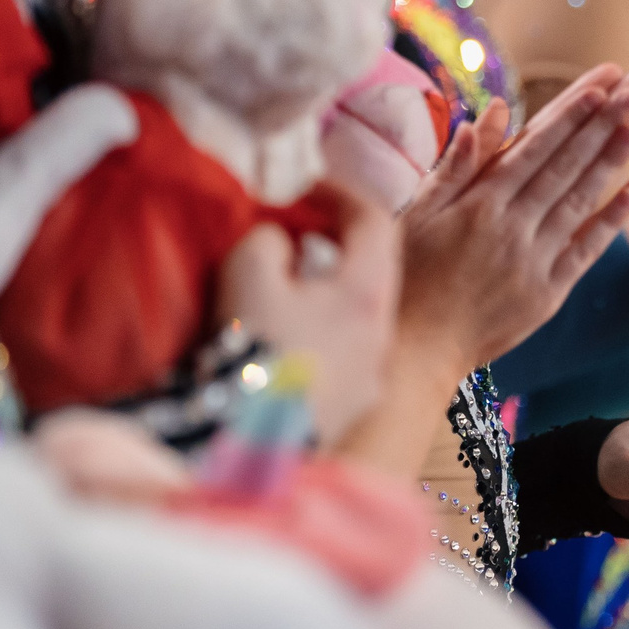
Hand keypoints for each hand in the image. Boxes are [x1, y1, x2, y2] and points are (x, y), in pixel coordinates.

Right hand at [217, 185, 401, 441]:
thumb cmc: (251, 348)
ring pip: (358, 319)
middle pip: (371, 272)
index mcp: (367, 294)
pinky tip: (284, 347)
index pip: (375, 221)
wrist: (244, 441)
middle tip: (289, 238)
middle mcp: (383, 336)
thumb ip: (270, 238)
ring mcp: (372, 379)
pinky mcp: (352, 412)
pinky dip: (322, 338)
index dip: (339, 192)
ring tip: (280, 294)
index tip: (305, 187)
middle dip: (332, 246)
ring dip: (327, 296)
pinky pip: (346, 359)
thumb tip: (282, 242)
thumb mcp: (247, 269)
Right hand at [396, 64, 628, 373]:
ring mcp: (535, 261)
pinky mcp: (549, 293)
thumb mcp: (416, 214)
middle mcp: (513, 227)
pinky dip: (616, 214)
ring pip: (583, 198)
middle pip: (568, 164)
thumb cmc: (405, 277)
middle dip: (605, 120)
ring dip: (616, 156)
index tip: (602, 83)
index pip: (536, 147)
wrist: (414, 350)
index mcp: (479, 204)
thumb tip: (492, 112)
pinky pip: (589, 247)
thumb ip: (456, 165)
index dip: (571, 113)